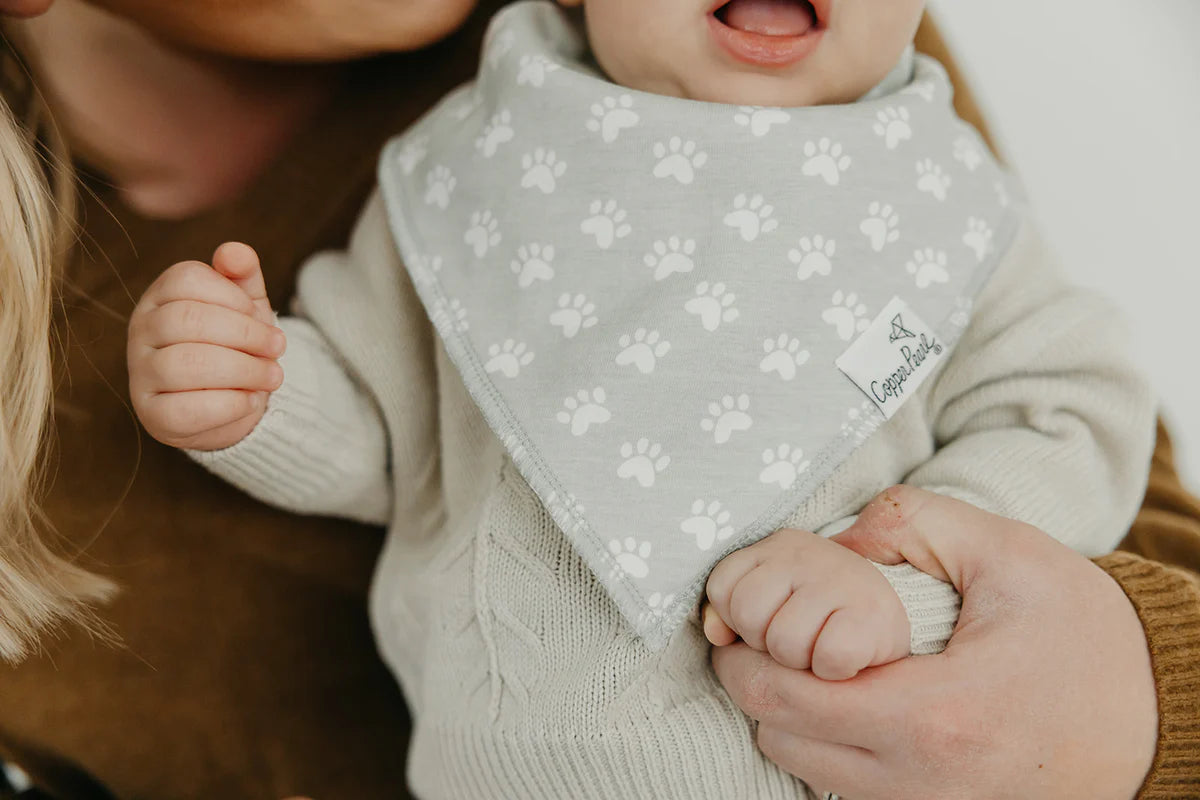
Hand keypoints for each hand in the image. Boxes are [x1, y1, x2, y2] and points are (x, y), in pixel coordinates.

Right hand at [128, 242, 285, 450]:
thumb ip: (243, 275)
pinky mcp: (153, 415)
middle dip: (245, 334)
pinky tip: (251, 400)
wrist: (235, 402)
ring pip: (186, 364)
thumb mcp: (246, 306)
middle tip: (277, 347)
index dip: (234, 297)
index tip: (259, 315)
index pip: (187, 279)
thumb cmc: (237, 345)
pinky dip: (230, 404)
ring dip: (243, 370)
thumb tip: (234, 252)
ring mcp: (141, 374)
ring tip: (272, 376)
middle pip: (187, 319)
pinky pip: (187, 409)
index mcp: (160, 295)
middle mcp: (141, 330)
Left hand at [704, 528, 909, 680]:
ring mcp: (843, 580)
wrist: (894, 620)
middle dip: (764, 642)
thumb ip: (727, 611)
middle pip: (747, 614)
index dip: (736, 620)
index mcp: (777, 547)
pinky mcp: (875, 617)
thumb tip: (715, 634)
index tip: (768, 621)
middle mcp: (807, 553)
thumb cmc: (820, 617)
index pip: (723, 587)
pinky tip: (848, 659)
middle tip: (798, 638)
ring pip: (783, 642)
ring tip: (822, 647)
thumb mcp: (769, 600)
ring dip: (800, 662)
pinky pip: (828, 658)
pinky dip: (835, 670)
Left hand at [712, 486, 1157, 799]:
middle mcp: (921, 780)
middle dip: (757, 684)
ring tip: (809, 668)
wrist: (1156, 716)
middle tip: (764, 638)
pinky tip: (849, 706)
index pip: (784, 699)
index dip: (745, 655)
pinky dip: (828, 753)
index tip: (742, 620)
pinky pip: (846, 794)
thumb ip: (913, 522)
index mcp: (933, 713)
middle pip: (779, 741)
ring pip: (806, 774)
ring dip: (790, 722)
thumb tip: (835, 538)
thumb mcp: (1007, 553)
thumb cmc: (1083, 634)